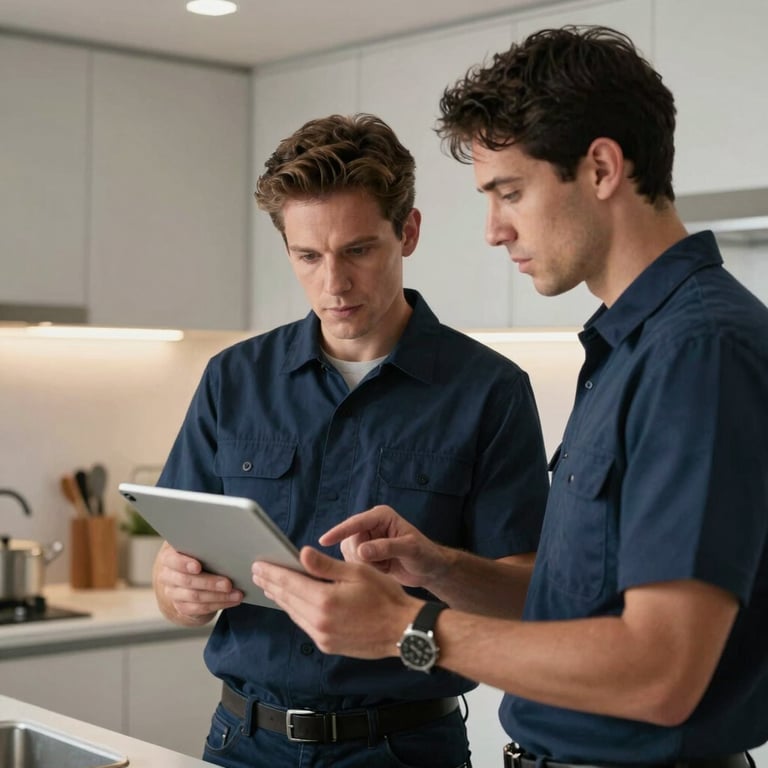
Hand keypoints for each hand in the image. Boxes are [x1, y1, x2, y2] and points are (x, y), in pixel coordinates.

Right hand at [153, 541, 242, 624]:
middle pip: (187, 581)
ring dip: (219, 596)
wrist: (183, 579)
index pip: (173, 560)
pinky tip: (232, 600)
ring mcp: (173, 593)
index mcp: (169, 557)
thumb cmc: (195, 555)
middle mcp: (168, 576)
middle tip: (228, 583)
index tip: (198, 566)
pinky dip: (219, 604)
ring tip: (237, 594)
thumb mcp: (195, 547)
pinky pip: (200, 609)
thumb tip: (226, 538)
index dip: (184, 563)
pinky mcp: (182, 607)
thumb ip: (203, 544)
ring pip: (195, 596)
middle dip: (210, 583)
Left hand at [252, 547, 420, 658]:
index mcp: (325, 600)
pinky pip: (304, 624)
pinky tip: (292, 603)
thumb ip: (326, 566)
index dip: (272, 572)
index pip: (289, 582)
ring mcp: (322, 636)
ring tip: (270, 586)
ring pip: (293, 613)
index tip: (258, 564)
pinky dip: (294, 611)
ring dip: (280, 598)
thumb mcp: (357, 572)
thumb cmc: (385, 597)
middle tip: (258, 573)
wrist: (403, 631)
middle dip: (271, 584)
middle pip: (287, 599)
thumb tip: (302, 554)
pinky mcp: (328, 645)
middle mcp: (319, 621)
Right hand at [319, 505, 453, 590]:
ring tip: (385, 566)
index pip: (356, 523)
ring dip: (364, 565)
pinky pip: (353, 562)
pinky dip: (365, 570)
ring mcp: (367, 538)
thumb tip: (362, 551)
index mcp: (382, 516)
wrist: (429, 569)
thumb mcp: (410, 549)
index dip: (339, 531)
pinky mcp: (365, 552)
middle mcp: (371, 524)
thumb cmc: (425, 555)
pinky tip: (382, 570)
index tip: (324, 541)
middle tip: (383, 564)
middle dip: (362, 557)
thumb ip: (387, 548)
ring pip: (350, 553)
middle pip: (350, 540)